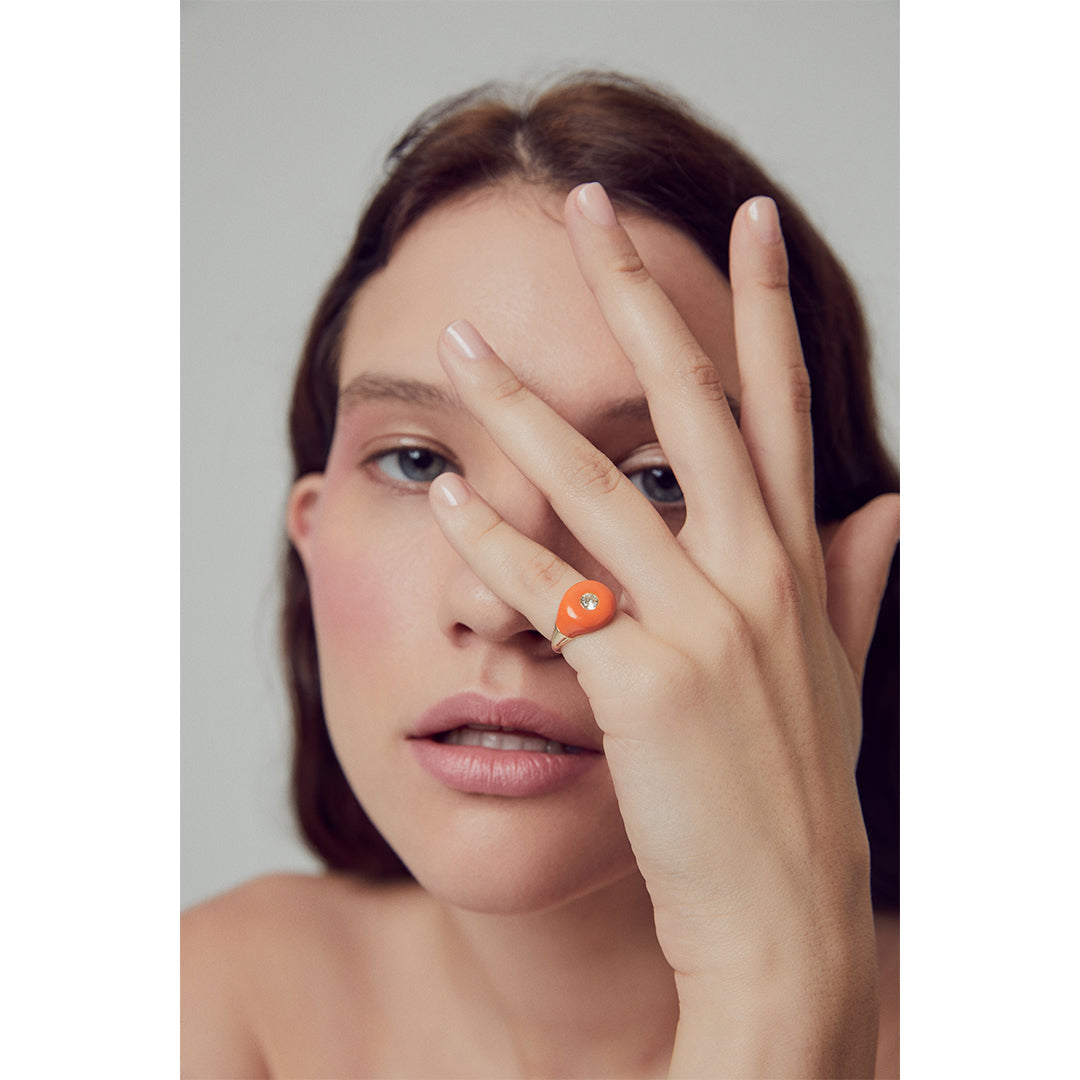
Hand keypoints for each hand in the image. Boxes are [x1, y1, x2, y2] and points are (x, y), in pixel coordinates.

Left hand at [429, 183, 898, 1075]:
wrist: (784, 915)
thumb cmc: (794, 789)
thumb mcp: (829, 670)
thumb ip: (852, 579)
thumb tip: (892, 503)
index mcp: (793, 559)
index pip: (779, 403)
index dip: (762, 305)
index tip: (745, 219)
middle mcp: (755, 573)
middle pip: (690, 403)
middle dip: (635, 294)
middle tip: (584, 204)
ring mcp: (701, 626)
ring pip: (600, 486)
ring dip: (521, 408)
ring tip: (458, 347)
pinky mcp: (644, 686)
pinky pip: (552, 594)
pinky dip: (495, 544)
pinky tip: (447, 495)